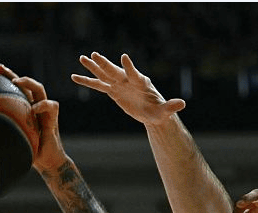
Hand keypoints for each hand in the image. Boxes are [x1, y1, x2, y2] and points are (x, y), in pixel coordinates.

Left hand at [0, 63, 66, 174]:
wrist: (48, 162)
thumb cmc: (29, 152)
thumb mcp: (11, 140)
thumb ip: (0, 133)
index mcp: (25, 108)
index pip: (15, 89)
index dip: (4, 78)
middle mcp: (35, 106)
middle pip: (25, 83)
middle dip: (12, 74)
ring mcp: (44, 111)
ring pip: (39, 89)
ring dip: (29, 83)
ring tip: (18, 82)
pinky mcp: (53, 119)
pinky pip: (51, 106)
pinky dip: (42, 105)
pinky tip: (33, 109)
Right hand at [71, 52, 185, 125]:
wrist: (153, 113)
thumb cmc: (160, 111)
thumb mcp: (165, 111)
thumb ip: (171, 106)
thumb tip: (182, 103)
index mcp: (141, 83)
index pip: (134, 73)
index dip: (129, 66)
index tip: (124, 56)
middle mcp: (128, 80)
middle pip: (115, 71)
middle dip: (105, 64)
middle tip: (94, 55)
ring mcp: (119, 85)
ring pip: (104, 75)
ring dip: (93, 67)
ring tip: (81, 58)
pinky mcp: (113, 91)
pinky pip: (98, 86)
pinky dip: (87, 81)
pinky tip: (75, 77)